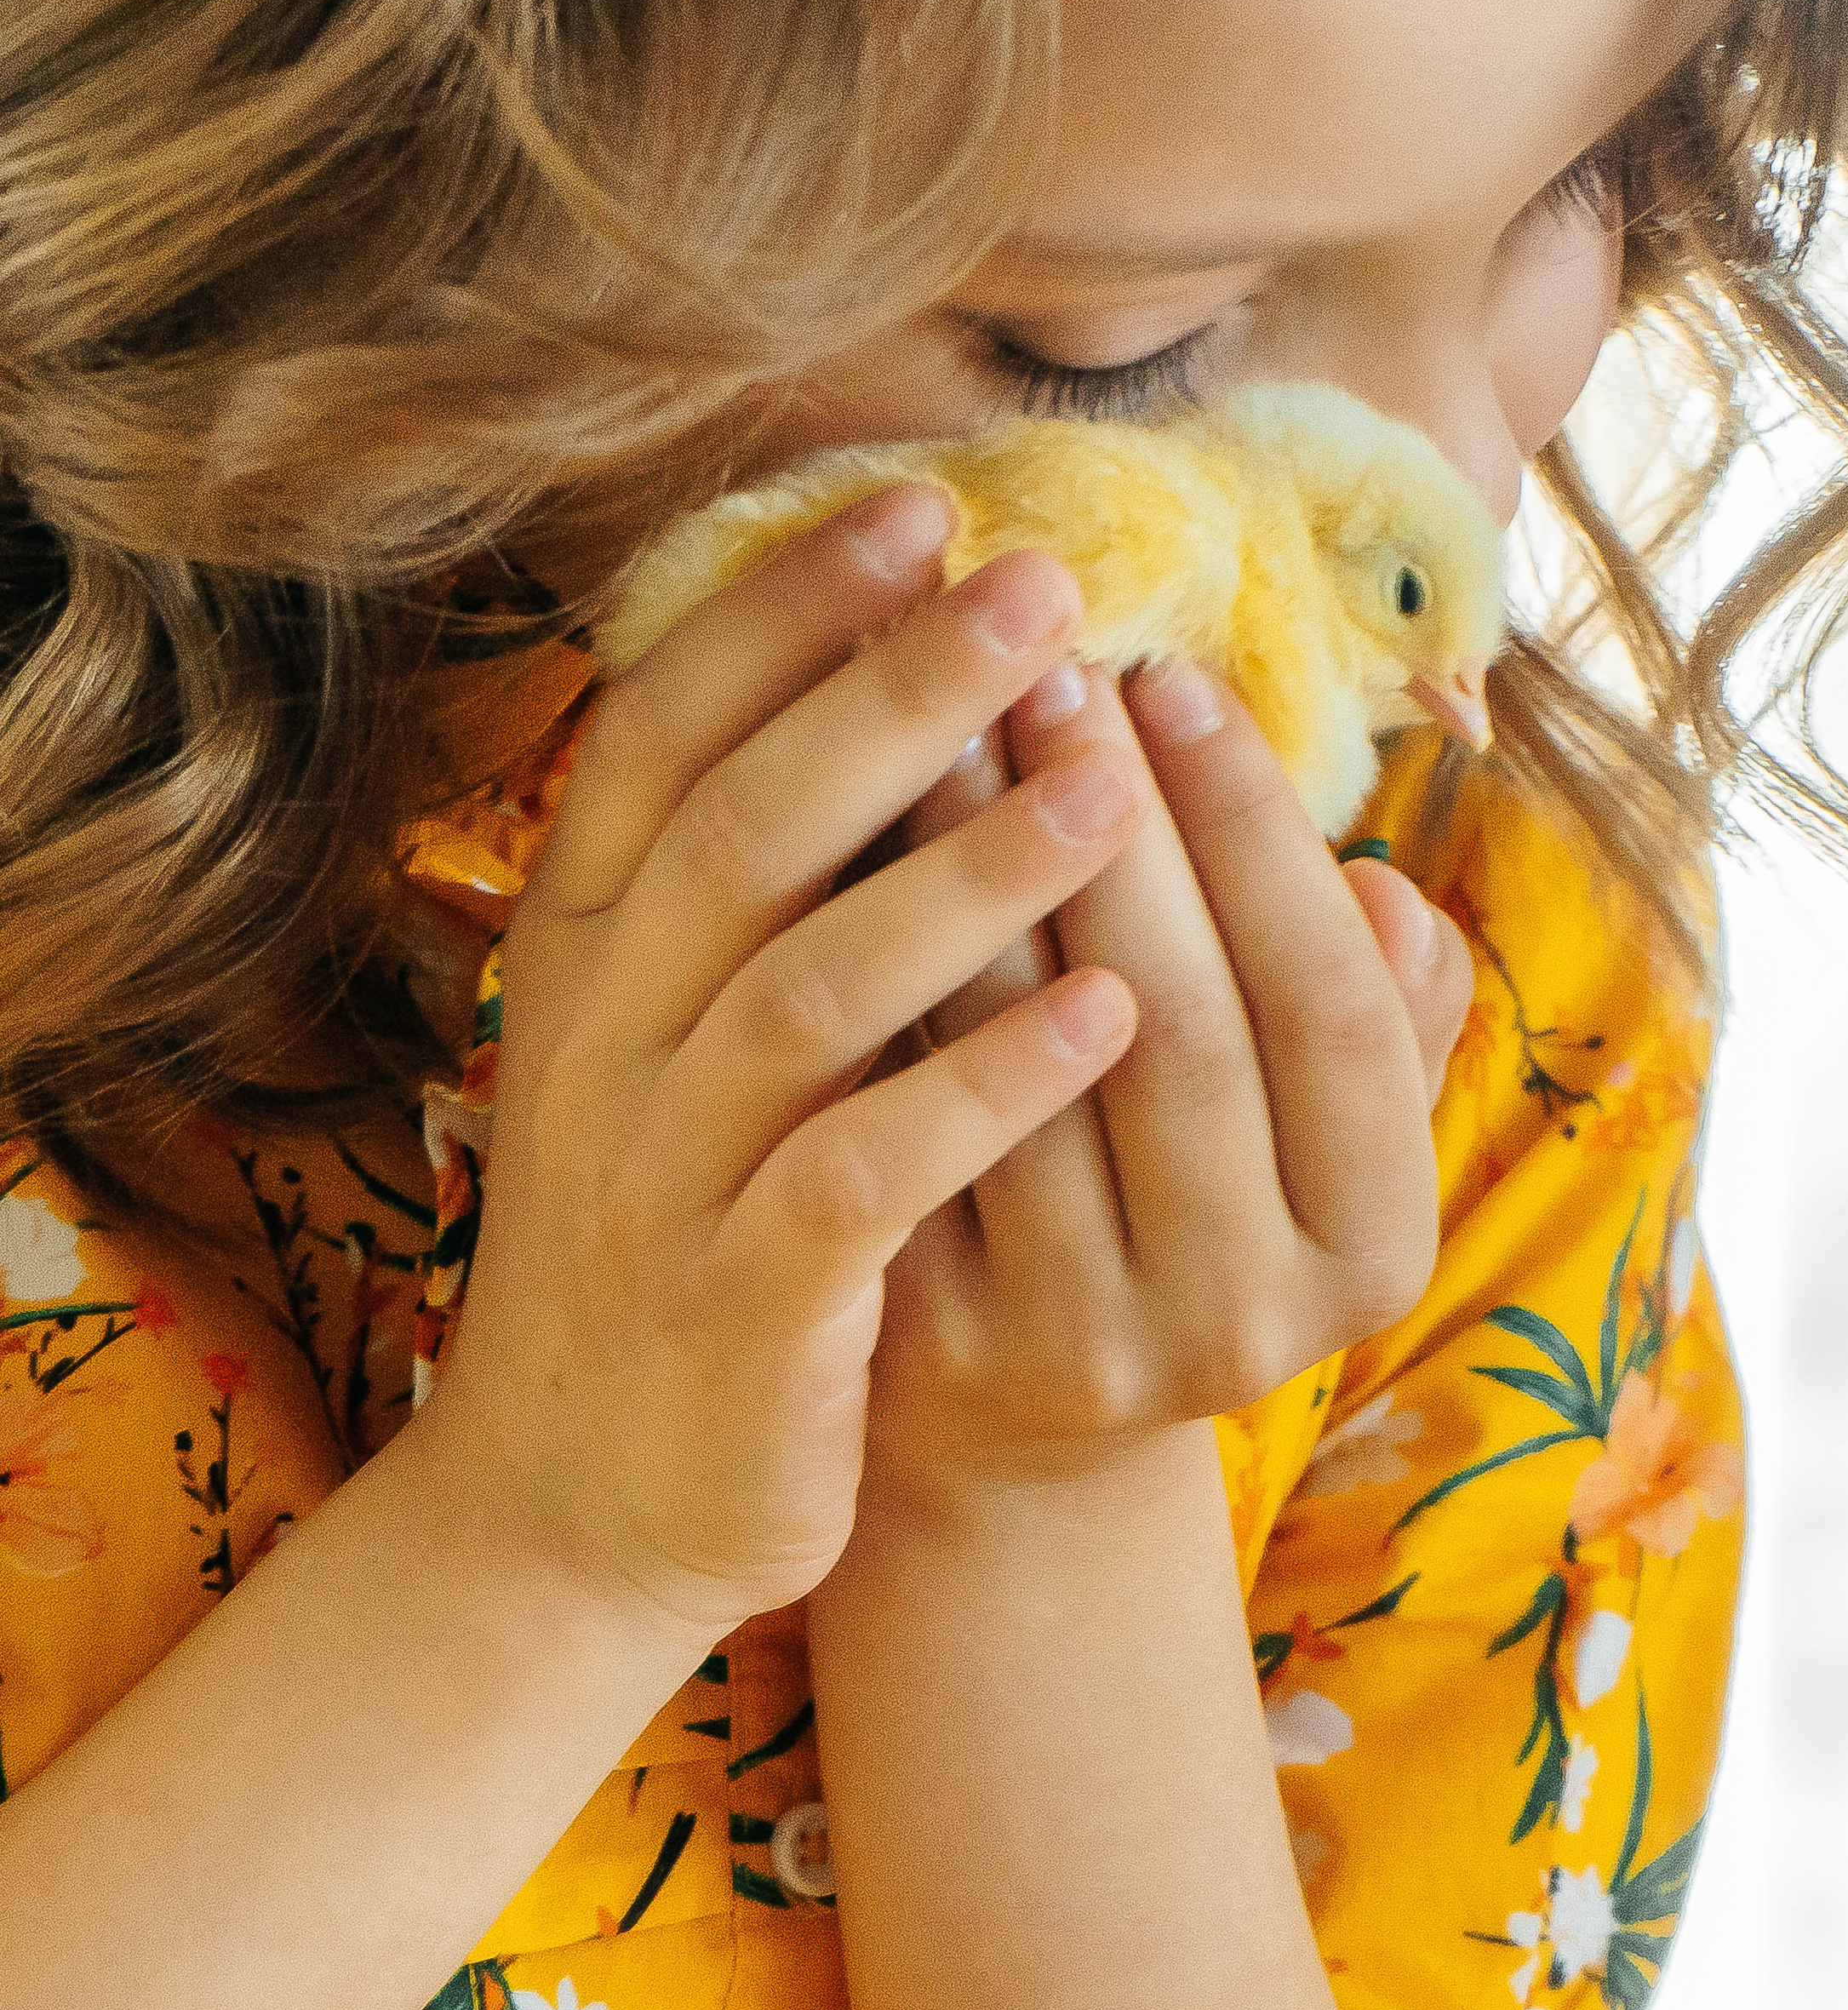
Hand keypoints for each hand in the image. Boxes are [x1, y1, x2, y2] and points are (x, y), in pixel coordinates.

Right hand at [404, 492, 1156, 1629]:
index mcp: (588, 950)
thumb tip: (921, 688)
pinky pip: (865, 1174)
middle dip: (895, 698)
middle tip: (1044, 587)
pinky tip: (1109, 1017)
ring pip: (811, 991)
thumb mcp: (678, 1039)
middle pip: (746, 829)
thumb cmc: (676, 1226)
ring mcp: (662, 1175)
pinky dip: (984, 1090)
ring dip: (967, 878)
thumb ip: (771, 885)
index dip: (786, 617)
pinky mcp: (741, 1305)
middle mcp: (605, 1041)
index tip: (922, 509)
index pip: (663, 736)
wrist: (577, 1500)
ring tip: (1108, 783)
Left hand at [860, 651, 1474, 1514]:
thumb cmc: (1194, 1198)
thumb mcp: (1319, 1129)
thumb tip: (1385, 889)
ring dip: (987, 868)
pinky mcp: (942, 1341)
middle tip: (1050, 659)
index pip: (1336, 1012)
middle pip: (1188, 1030)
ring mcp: (1088, 1341)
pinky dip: (895, 966)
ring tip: (945, 707)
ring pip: (1034, 1063)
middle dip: (1121, 826)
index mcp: (1372, 1250)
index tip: (1181, 678)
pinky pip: (913, 1109)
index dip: (1262, 839)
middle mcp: (1247, 1319)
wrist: (1029, 1417)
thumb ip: (1382, 1014)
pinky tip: (859, 837)